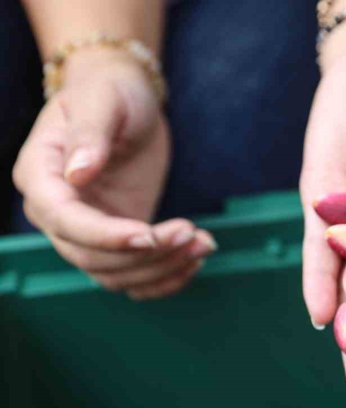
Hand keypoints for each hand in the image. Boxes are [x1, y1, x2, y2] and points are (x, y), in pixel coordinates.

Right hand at [13, 48, 215, 299]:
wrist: (127, 100)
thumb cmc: (110, 91)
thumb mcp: (102, 101)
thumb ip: (89, 135)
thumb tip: (77, 174)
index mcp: (40, 175)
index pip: (64, 220)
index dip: (106, 236)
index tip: (149, 236)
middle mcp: (55, 212)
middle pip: (91, 257)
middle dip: (145, 255)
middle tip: (191, 232)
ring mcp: (86, 231)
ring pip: (115, 275)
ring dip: (162, 269)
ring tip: (204, 242)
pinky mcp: (116, 241)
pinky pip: (134, 277)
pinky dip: (166, 278)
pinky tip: (196, 259)